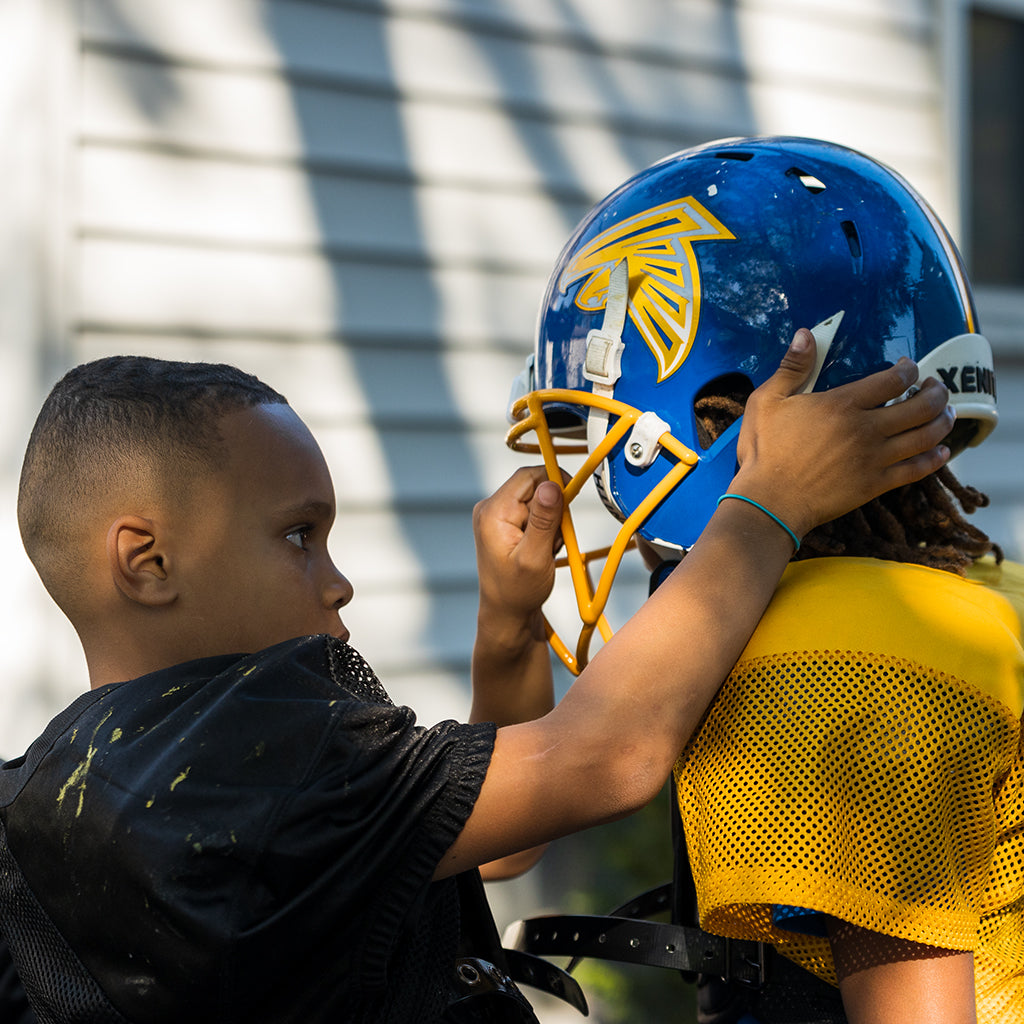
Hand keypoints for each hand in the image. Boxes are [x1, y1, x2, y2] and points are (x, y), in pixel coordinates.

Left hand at [473, 467, 563, 631]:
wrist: (507, 613)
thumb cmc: (517, 592)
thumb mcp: (535, 557)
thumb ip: (544, 520)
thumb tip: (551, 485)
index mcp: (493, 512)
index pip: (527, 476)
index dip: (554, 480)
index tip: (572, 498)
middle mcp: (491, 508)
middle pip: (534, 487)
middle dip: (554, 509)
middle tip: (556, 538)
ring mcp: (498, 516)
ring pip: (538, 501)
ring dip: (552, 522)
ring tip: (547, 550)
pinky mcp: (507, 524)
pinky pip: (535, 514)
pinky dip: (546, 529)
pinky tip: (543, 550)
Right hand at [733, 329, 953, 538]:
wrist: (769, 501)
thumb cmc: (763, 451)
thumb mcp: (766, 401)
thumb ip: (791, 367)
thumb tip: (806, 335)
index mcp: (842, 405)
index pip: (893, 380)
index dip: (909, 370)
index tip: (909, 368)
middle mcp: (865, 429)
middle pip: (921, 406)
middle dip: (937, 392)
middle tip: (935, 387)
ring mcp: (874, 459)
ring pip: (926, 436)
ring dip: (943, 421)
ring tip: (946, 414)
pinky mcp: (875, 484)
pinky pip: (917, 469)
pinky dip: (935, 458)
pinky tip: (942, 451)